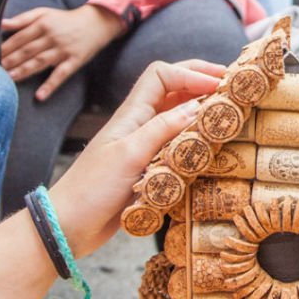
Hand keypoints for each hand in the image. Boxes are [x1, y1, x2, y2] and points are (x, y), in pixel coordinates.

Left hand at [1, 4, 126, 101]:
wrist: (96, 22)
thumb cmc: (65, 19)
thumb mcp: (44, 13)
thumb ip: (22, 19)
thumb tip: (1, 24)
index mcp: (42, 24)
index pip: (19, 37)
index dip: (5, 47)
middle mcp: (52, 37)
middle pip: (27, 50)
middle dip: (10, 60)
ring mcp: (63, 50)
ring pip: (40, 62)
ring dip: (24, 71)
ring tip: (9, 79)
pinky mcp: (74, 61)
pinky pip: (61, 75)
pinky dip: (50, 85)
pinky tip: (40, 96)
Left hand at [46, 59, 223, 255]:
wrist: (68, 225)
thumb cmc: (91, 189)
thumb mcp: (129, 155)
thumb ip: (161, 130)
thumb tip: (196, 108)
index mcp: (131, 113)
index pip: (161, 75)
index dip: (190, 73)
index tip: (217, 86)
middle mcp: (138, 124)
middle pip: (172, 89)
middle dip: (199, 82)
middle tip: (230, 86)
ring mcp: (143, 145)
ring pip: (176, 116)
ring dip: (199, 109)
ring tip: (226, 112)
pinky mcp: (147, 167)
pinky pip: (175, 144)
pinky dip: (194, 138)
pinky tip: (209, 145)